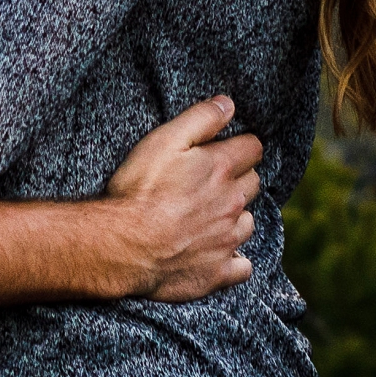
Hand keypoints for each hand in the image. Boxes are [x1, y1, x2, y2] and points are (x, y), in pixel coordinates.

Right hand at [102, 96, 262, 301]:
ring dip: (236, 217)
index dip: (241, 146)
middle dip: (239, 179)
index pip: (253, 148)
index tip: (228, 149)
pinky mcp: (217, 272)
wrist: (121, 245)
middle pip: (254, 183)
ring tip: (211, 217)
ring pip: (248, 222)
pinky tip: (219, 254)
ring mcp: (227, 240)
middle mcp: (232, 203)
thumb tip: (229, 104)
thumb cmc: (139, 190)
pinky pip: (243, 266)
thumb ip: (201, 118)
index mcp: (221, 169)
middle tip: (212, 182)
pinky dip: (235, 260)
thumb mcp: (164, 140)